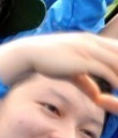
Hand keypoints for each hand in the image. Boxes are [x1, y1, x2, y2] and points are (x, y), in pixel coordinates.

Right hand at [0, 33, 117, 113]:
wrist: (29, 54)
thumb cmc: (46, 61)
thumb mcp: (70, 72)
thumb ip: (86, 82)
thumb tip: (96, 95)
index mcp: (91, 42)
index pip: (117, 50)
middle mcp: (93, 43)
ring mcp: (90, 50)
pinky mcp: (85, 60)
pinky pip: (109, 72)